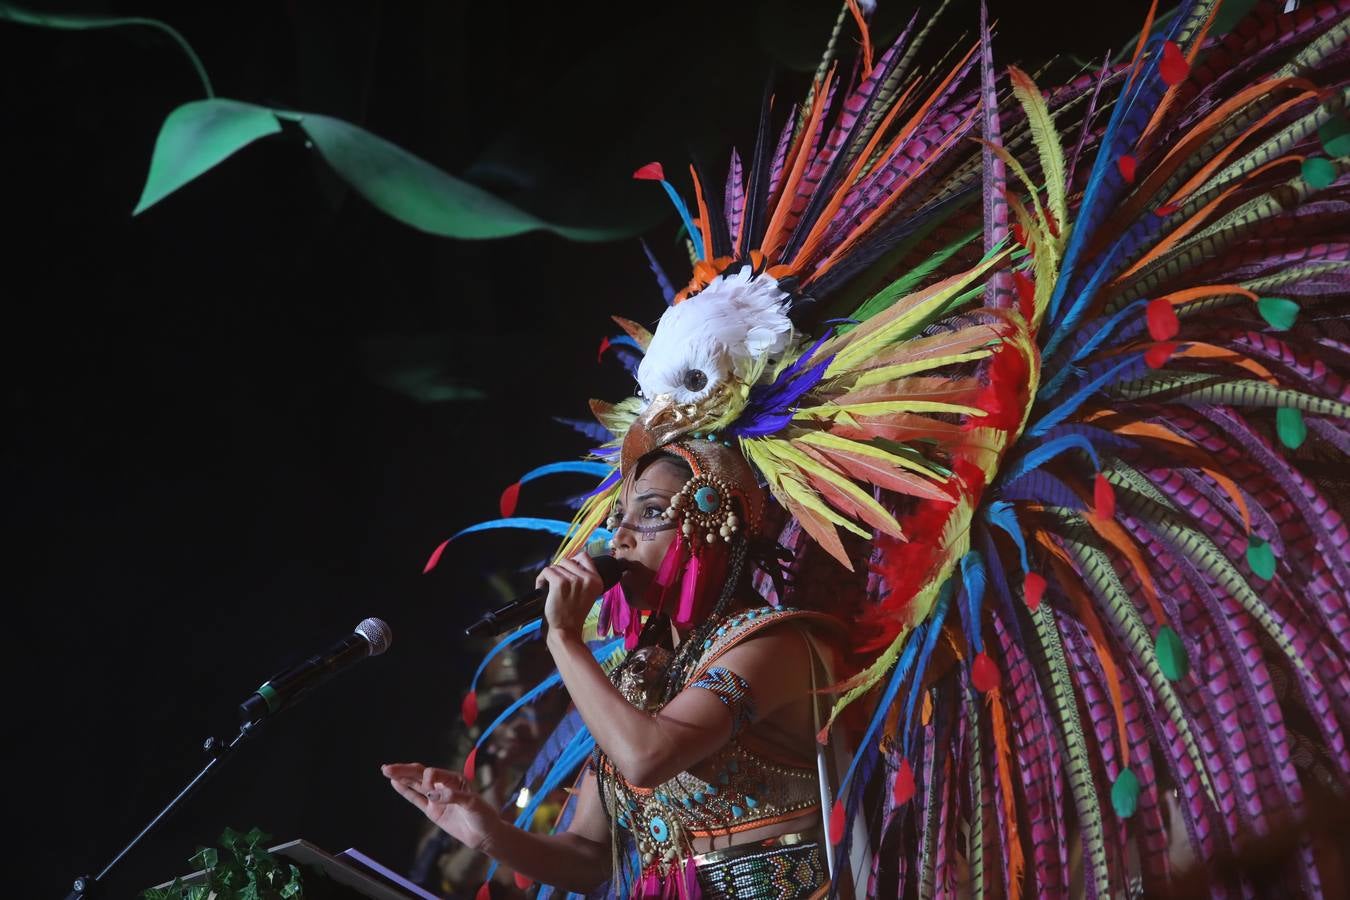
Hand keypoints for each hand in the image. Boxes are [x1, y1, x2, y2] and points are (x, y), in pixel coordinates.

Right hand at [382, 763, 501, 851]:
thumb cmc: (483, 815)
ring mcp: (436, 798)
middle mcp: (443, 786)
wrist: (485, 835)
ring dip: (401, 777)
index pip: (433, 773)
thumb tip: (431, 795)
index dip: (427, 779)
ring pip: (415, 785)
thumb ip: (453, 797)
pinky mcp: (432, 811)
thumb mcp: (472, 804)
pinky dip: (406, 791)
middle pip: (420, 775)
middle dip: (404, 770)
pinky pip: (416, 799)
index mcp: (454, 779)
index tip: (430, 792)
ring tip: (386, 770)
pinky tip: (395, 783)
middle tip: (386, 768)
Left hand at [536, 552, 603, 634]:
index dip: (573, 563)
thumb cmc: (573, 613)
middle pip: (567, 561)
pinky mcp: (560, 583)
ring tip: (550, 590)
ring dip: (550, 576)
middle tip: (558, 586)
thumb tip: (570, 562)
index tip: (567, 574)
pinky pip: (547, 571)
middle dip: (560, 571)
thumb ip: (583, 577)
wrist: (565, 630)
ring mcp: (574, 580)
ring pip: (556, 566)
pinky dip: (541, 580)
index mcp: (597, 580)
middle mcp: (588, 578)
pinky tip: (542, 589)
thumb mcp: (587, 593)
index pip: (584, 556)